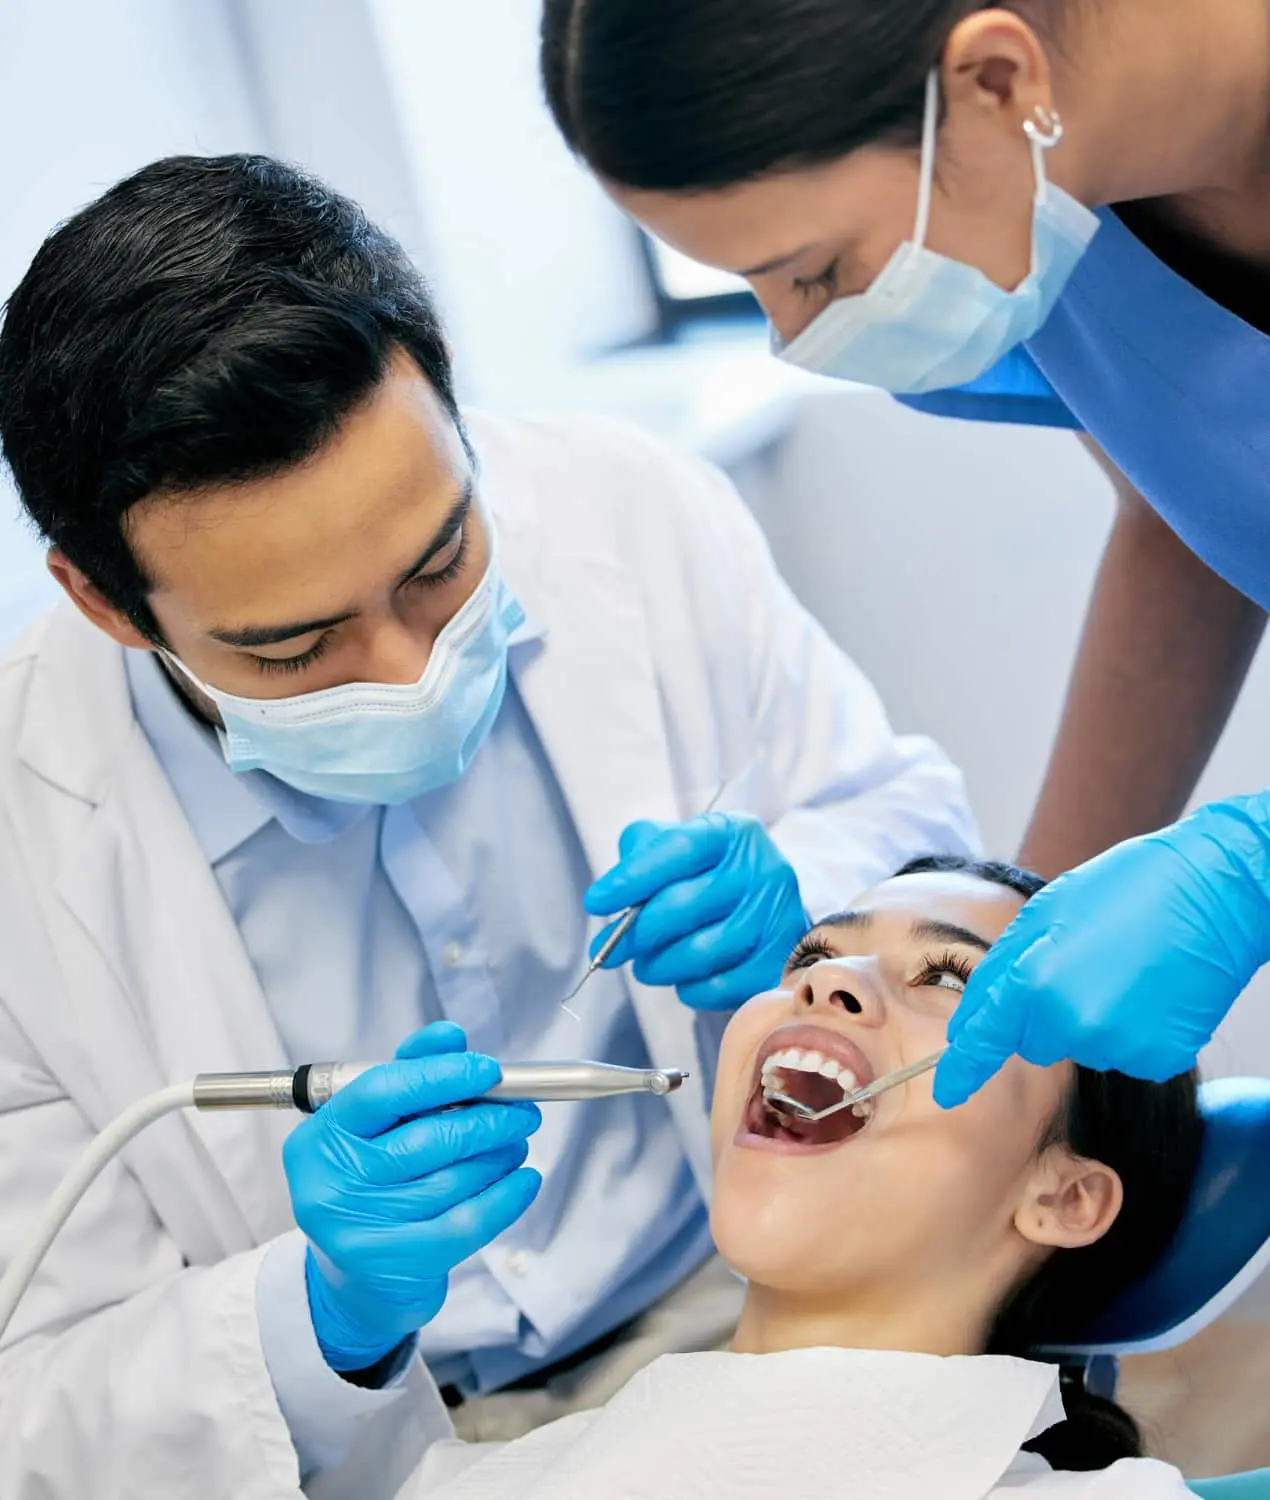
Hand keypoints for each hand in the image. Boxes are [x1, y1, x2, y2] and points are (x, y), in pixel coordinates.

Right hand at [283, 1021, 541, 1372]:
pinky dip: (506, 1197)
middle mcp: (332, 1183)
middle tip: (522, 1110)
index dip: (441, 1074)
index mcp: (320, 1137)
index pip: (382, 1091)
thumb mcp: (377, 1126)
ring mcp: (361, 1228)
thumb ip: (411, 1073)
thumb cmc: (370, 1183)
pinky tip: (525, 1180)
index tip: (489, 1069)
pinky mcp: (397, 1264)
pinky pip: (468, 1221)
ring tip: (516, 1142)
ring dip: (499, 1155)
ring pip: (452, 1178)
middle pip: (426, 1137)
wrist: (357, 1281)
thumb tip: (450, 1036)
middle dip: (487, 1118)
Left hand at [584, 812, 806, 1009]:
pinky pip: (719, 986)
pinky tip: (683, 978)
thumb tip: (612, 893)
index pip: (678, 848)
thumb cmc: (710, 876)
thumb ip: (642, 853)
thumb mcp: (679, 846)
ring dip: (658, 966)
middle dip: (635, 934)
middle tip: (610, 949)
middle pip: (682, 905)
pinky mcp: (779, 962)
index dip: (632, 878)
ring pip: (698, 952)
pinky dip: (689, 988)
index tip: (594, 902)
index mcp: (733, 832)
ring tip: (646, 965)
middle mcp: (762, 869)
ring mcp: (776, 918)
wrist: (769, 910)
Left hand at [934, 795, 1269, 1108]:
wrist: (1214, 889)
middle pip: (1035, 1042)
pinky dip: (1132, 1029)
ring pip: (1082, 1045)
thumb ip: (1005, 969)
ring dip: (1091, 1017)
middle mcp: (1071, 1023)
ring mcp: (1117, 1045)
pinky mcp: (1158, 1058)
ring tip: (1124, 969)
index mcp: (1034, 980)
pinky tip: (1151, 991)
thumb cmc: (1127, 887)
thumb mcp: (1046, 912)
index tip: (946, 1091)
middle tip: (1082, 965)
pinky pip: (1124, 1052)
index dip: (964, 1067)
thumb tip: (974, 1019)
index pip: (987, 1038)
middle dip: (1043, 1014)